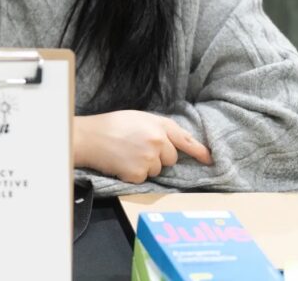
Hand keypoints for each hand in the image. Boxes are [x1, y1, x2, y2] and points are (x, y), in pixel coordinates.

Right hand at [74, 110, 211, 183]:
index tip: (209, 159)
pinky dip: (133, 175)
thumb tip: (171, 144)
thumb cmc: (109, 126)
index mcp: (158, 124)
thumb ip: (156, 129)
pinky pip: (143, 178)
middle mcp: (157, 141)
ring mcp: (149, 158)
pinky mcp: (139, 172)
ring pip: (157, 170)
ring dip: (144, 167)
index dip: (198, 150)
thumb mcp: (137, 118)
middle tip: (136, 150)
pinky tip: (121, 164)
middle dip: (158, 158)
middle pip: (170, 158)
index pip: (184, 138)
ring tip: (125, 155)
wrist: (87, 137)